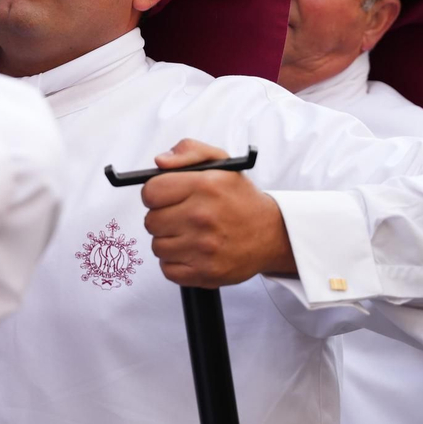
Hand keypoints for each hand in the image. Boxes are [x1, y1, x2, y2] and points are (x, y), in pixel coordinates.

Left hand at [139, 140, 296, 287]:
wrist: (271, 234)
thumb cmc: (239, 198)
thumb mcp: (220, 162)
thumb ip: (187, 151)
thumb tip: (160, 162)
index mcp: (205, 186)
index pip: (151, 192)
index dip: (155, 194)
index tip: (166, 197)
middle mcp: (203, 217)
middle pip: (151, 221)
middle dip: (162, 218)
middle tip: (181, 216)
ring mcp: (204, 248)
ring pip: (157, 247)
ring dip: (169, 241)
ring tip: (189, 234)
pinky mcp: (206, 272)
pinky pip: (167, 270)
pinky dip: (176, 263)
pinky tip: (192, 252)